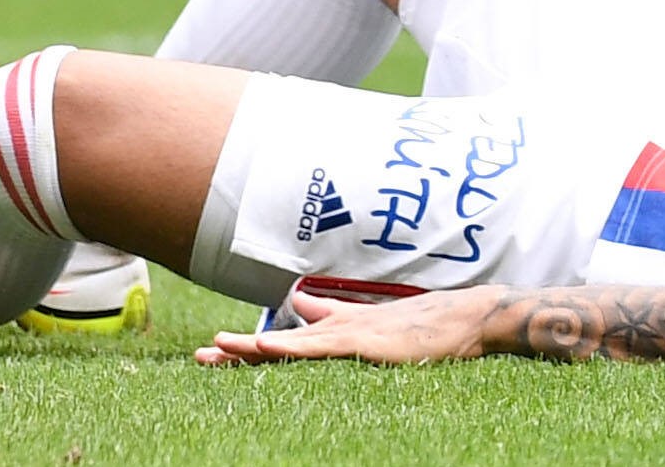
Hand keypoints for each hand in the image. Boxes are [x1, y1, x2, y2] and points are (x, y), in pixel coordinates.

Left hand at [198, 283, 498, 365]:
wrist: (464, 319)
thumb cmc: (426, 325)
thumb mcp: (374, 324)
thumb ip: (336, 315)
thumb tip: (302, 306)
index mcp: (338, 329)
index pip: (287, 341)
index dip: (250, 347)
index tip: (216, 353)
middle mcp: (337, 329)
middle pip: (278, 343)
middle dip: (238, 351)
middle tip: (200, 357)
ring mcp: (349, 336)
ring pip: (290, 345)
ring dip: (251, 348)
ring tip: (216, 350)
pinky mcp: (364, 343)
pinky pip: (318, 349)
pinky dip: (289, 346)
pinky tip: (265, 346)